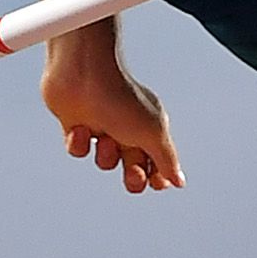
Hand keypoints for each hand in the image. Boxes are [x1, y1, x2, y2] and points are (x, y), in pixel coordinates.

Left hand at [41, 44, 183, 192]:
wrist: (80, 73)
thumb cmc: (120, 98)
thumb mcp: (152, 133)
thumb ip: (167, 160)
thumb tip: (180, 182)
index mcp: (150, 126)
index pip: (159, 160)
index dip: (158, 176)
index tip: (157, 184)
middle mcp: (128, 127)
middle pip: (133, 167)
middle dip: (134, 176)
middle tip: (132, 173)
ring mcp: (102, 127)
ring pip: (105, 161)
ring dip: (106, 155)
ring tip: (105, 139)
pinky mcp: (76, 126)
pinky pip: (78, 149)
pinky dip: (79, 143)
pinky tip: (80, 128)